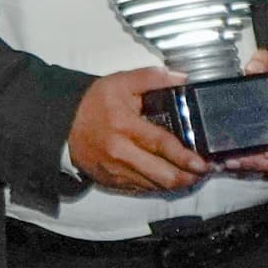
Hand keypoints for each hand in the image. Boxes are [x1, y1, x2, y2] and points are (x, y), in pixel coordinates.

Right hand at [64, 67, 212, 195]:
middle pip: (163, 175)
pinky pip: (143, 189)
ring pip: (155, 186)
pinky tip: (169, 176)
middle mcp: (121, 153)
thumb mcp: (121, 82)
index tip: (203, 163)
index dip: (184, 156)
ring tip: (192, 175)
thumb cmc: (95, 103)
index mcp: (125, 126)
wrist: (63, 124)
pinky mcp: (113, 183)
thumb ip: (152, 78)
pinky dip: (159, 185)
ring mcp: (116, 171)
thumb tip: (184, 78)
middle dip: (188, 177)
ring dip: (177, 183)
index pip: (161, 145)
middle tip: (203, 172)